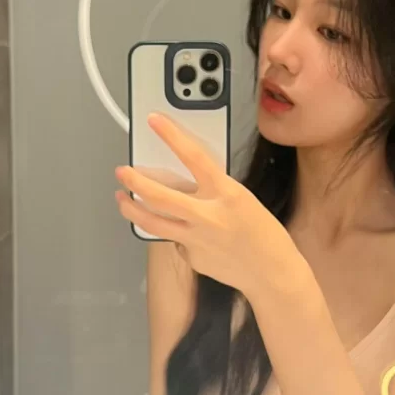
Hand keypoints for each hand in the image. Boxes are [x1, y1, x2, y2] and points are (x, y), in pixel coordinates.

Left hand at [115, 114, 301, 297]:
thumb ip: (214, 191)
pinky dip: (176, 234)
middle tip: (122, 172)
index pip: (194, 157)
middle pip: (160, 196)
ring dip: (131, 210)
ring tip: (122, 200)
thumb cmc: (264, 234)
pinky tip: (187, 235)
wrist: (273, 273)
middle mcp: (208, 216)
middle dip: (135, 181)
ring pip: (152, 222)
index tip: (154, 121)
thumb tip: (186, 184)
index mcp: (226, 194)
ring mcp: (196, 240)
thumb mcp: (243, 200)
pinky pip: (176, 241)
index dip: (171, 136)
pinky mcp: (192, 258)